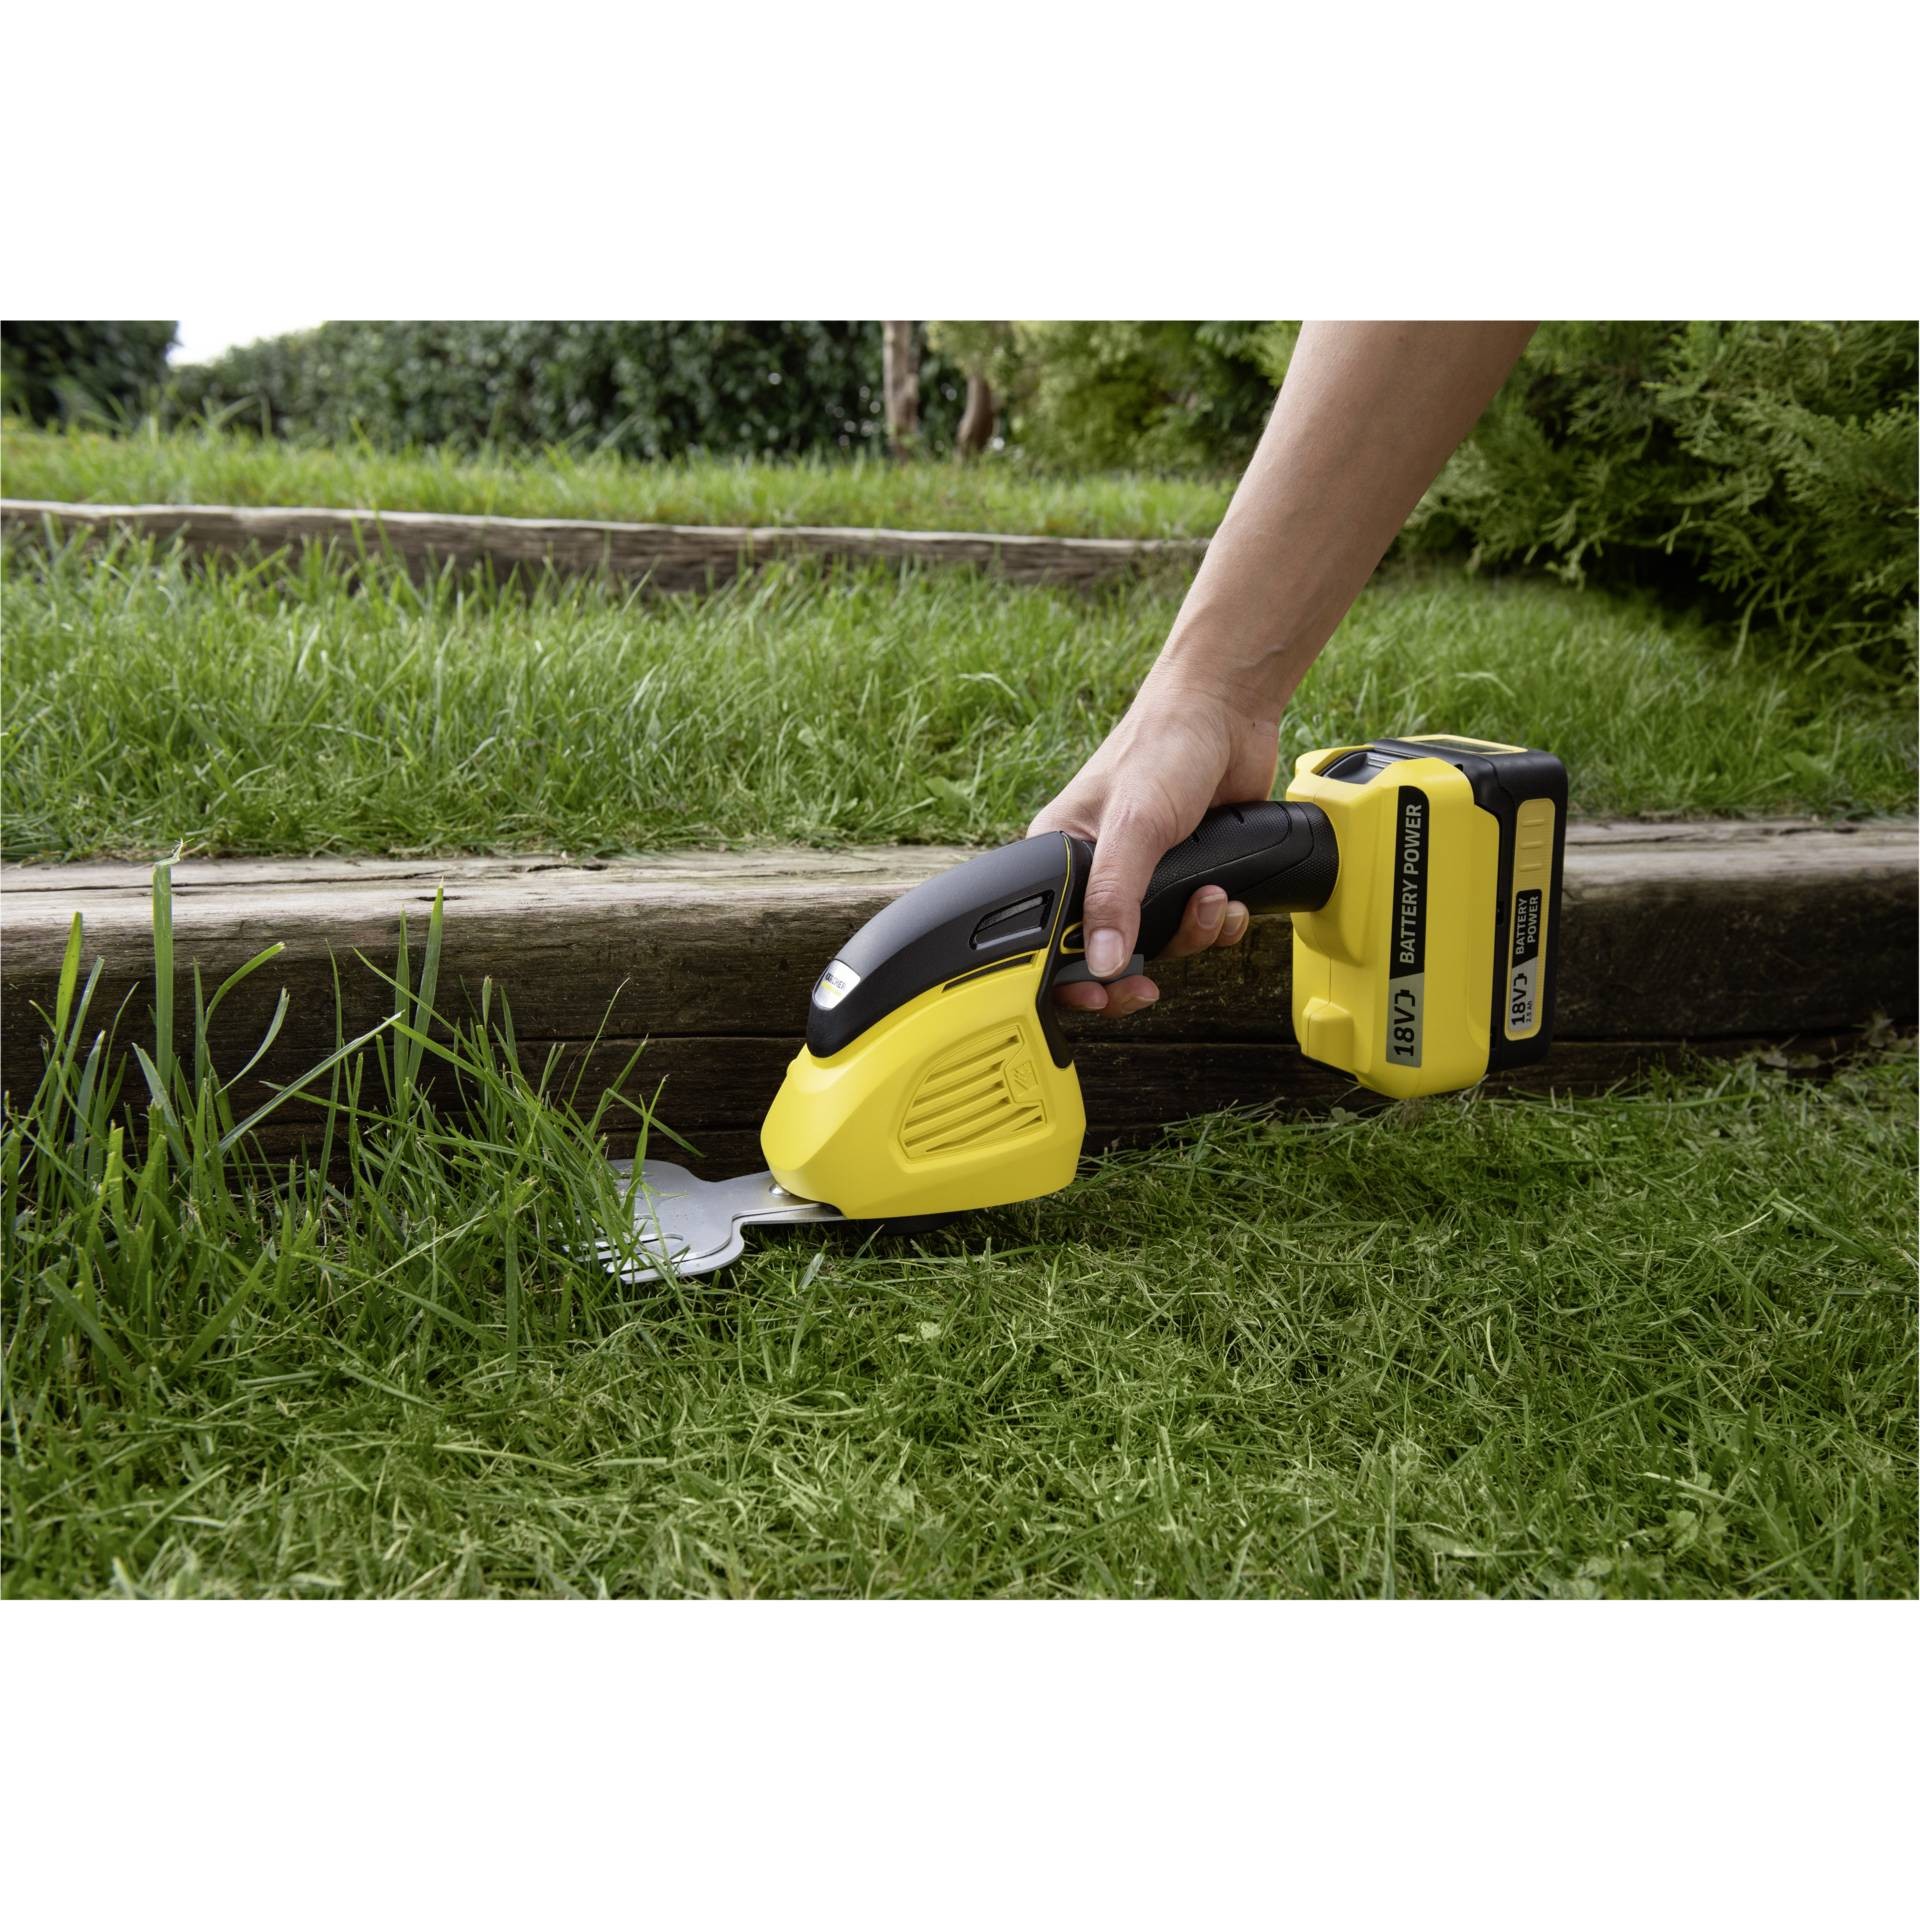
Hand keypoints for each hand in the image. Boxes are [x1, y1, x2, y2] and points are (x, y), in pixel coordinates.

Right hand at [1028, 665, 1280, 1016]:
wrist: (1229, 713)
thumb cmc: (1162, 746)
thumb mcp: (1133, 826)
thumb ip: (1115, 896)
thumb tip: (1103, 963)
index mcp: (1058, 858)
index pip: (1046, 937)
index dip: (1067, 976)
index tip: (1096, 995)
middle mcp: (1097, 873)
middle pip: (1105, 953)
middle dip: (1138, 968)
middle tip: (1149, 985)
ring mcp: (1145, 877)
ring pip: (1160, 943)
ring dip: (1193, 934)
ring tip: (1211, 900)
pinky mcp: (1189, 875)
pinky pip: (1198, 926)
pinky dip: (1219, 923)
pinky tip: (1231, 900)